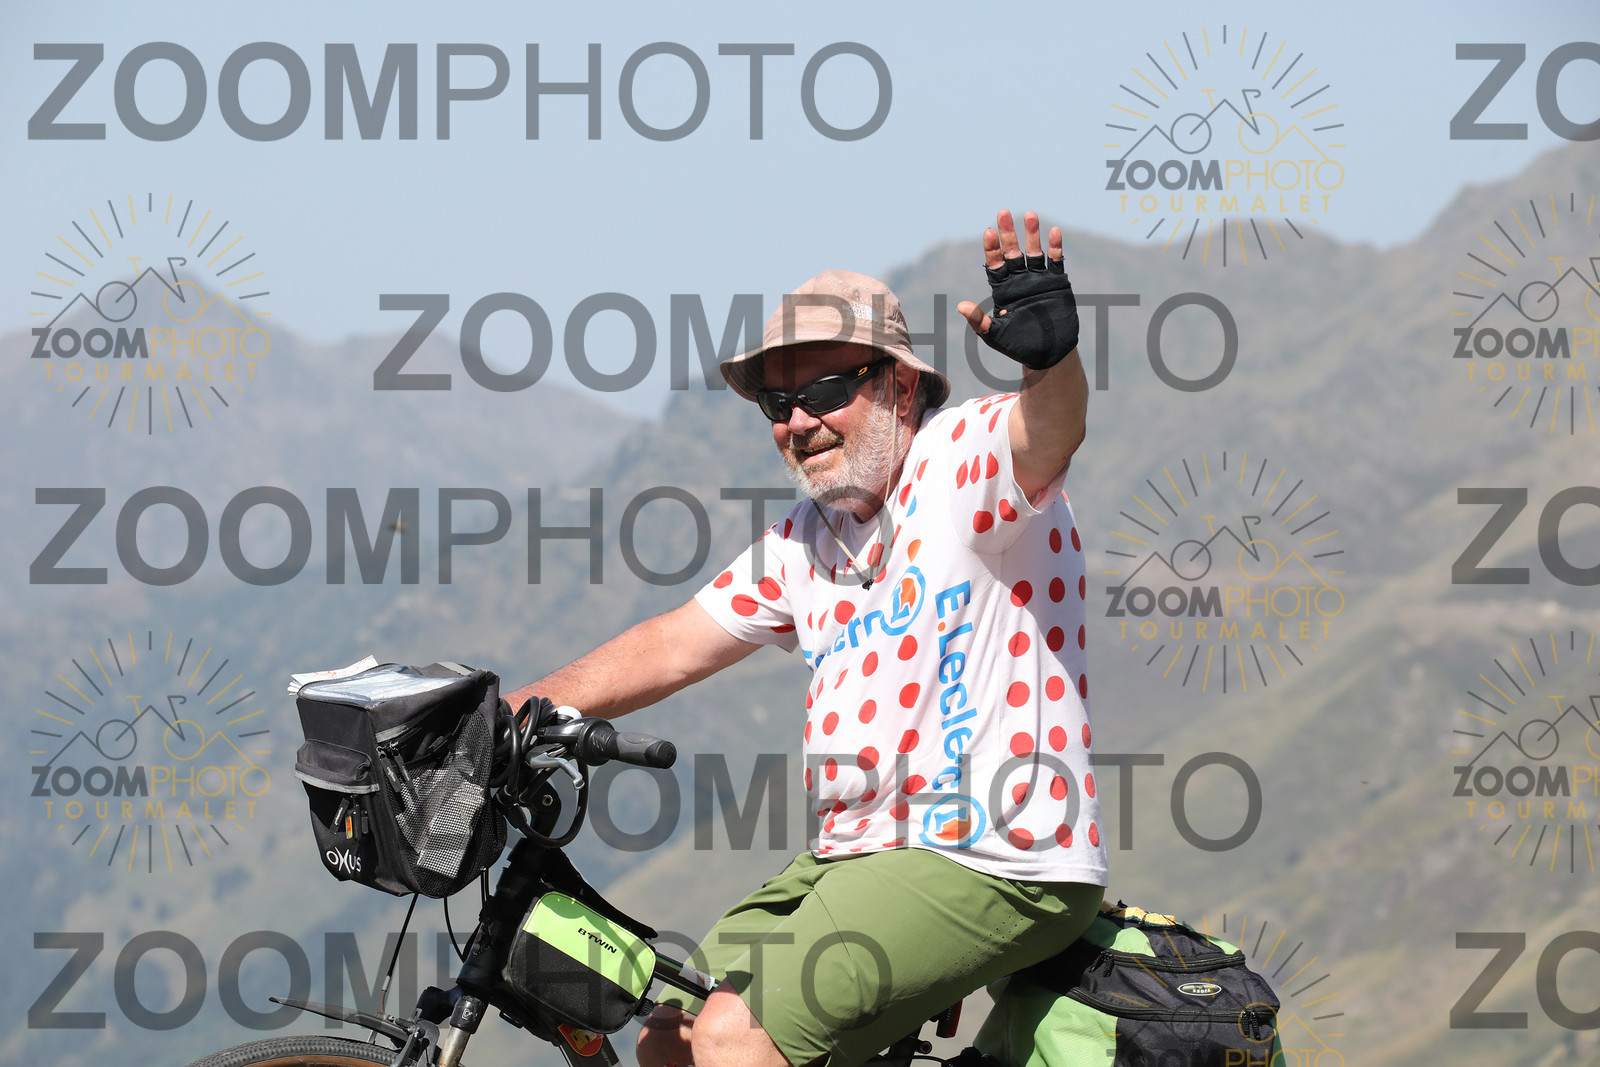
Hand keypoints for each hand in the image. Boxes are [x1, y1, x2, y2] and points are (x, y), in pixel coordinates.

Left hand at [957, 210, 1078, 370]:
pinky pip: (1055, 261)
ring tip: (1029, 215)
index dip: (992, 249)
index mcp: (1002, 290)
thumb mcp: (995, 334)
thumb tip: (960, 306)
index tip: (988, 232)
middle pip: (1012, 252)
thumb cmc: (1017, 345)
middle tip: (1003, 213)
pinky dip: (1055, 247)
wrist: (1048, 354)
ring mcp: (1038, 280)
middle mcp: (1019, 280)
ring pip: (1034, 252)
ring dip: (1032, 234)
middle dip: (1008, 233)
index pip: (995, 264)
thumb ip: (979, 320)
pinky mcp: (1056, 283)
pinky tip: (1053, 232)